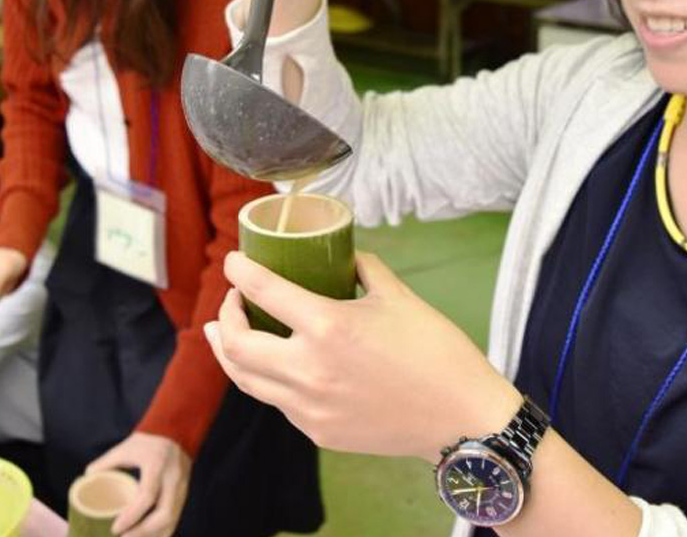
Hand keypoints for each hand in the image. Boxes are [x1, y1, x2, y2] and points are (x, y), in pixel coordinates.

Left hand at [87, 432, 191, 536]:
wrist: (177, 431)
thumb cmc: (149, 440)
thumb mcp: (126, 447)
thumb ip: (106, 462)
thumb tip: (87, 477)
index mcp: (158, 465)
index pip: (148, 496)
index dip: (132, 516)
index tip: (115, 528)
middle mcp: (173, 479)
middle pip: (164, 514)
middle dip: (143, 532)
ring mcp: (182, 488)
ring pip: (172, 520)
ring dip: (153, 536)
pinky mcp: (183, 495)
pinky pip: (175, 519)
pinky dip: (162, 533)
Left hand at [205, 251, 520, 463]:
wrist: (461, 419)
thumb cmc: (436, 350)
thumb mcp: (399, 296)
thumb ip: (364, 269)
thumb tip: (343, 255)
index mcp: (329, 327)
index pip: (264, 292)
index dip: (241, 272)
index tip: (234, 261)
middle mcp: (309, 370)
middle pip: (237, 346)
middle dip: (225, 317)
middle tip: (233, 300)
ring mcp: (309, 408)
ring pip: (247, 380)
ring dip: (231, 352)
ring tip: (226, 334)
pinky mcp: (317, 432)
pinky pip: (278, 401)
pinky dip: (266, 378)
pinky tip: (274, 365)